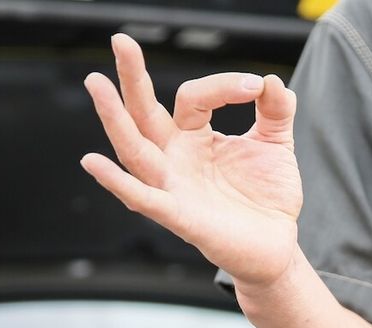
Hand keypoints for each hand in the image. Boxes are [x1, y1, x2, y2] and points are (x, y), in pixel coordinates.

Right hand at [81, 34, 302, 288]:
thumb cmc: (268, 197)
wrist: (278, 244)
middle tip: (120, 40)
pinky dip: (118, 182)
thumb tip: (271, 80)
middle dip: (131, 78)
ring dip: (114, 118)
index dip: (224, 85)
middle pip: (144, 114)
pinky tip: (93, 163)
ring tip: (96, 84)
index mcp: (194, 138)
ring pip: (135, 150)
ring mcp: (174, 188)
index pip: (193, 97)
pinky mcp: (180, 217)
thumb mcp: (276, 144)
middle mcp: (175, 160)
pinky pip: (144, 199)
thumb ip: (276, 110)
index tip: (257, 86)